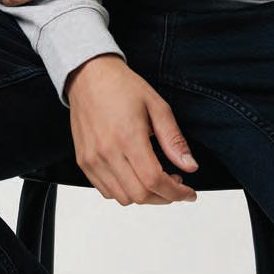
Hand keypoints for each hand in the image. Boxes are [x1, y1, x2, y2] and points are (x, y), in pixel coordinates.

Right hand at [66, 56, 198, 205]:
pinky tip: (134, 177)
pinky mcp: (83, 161)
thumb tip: (190, 166)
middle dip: (164, 197)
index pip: (154, 180)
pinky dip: (124, 191)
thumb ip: (173, 139)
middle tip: (175, 184)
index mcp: (127, 137)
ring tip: (155, 180)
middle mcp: (106, 152)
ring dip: (144, 196)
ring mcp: (92, 159)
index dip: (176, 193)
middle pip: (140, 195)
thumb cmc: (121, 86)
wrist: (88, 75)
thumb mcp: (157, 106)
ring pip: (122, 198)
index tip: (189, 192)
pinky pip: (106, 190)